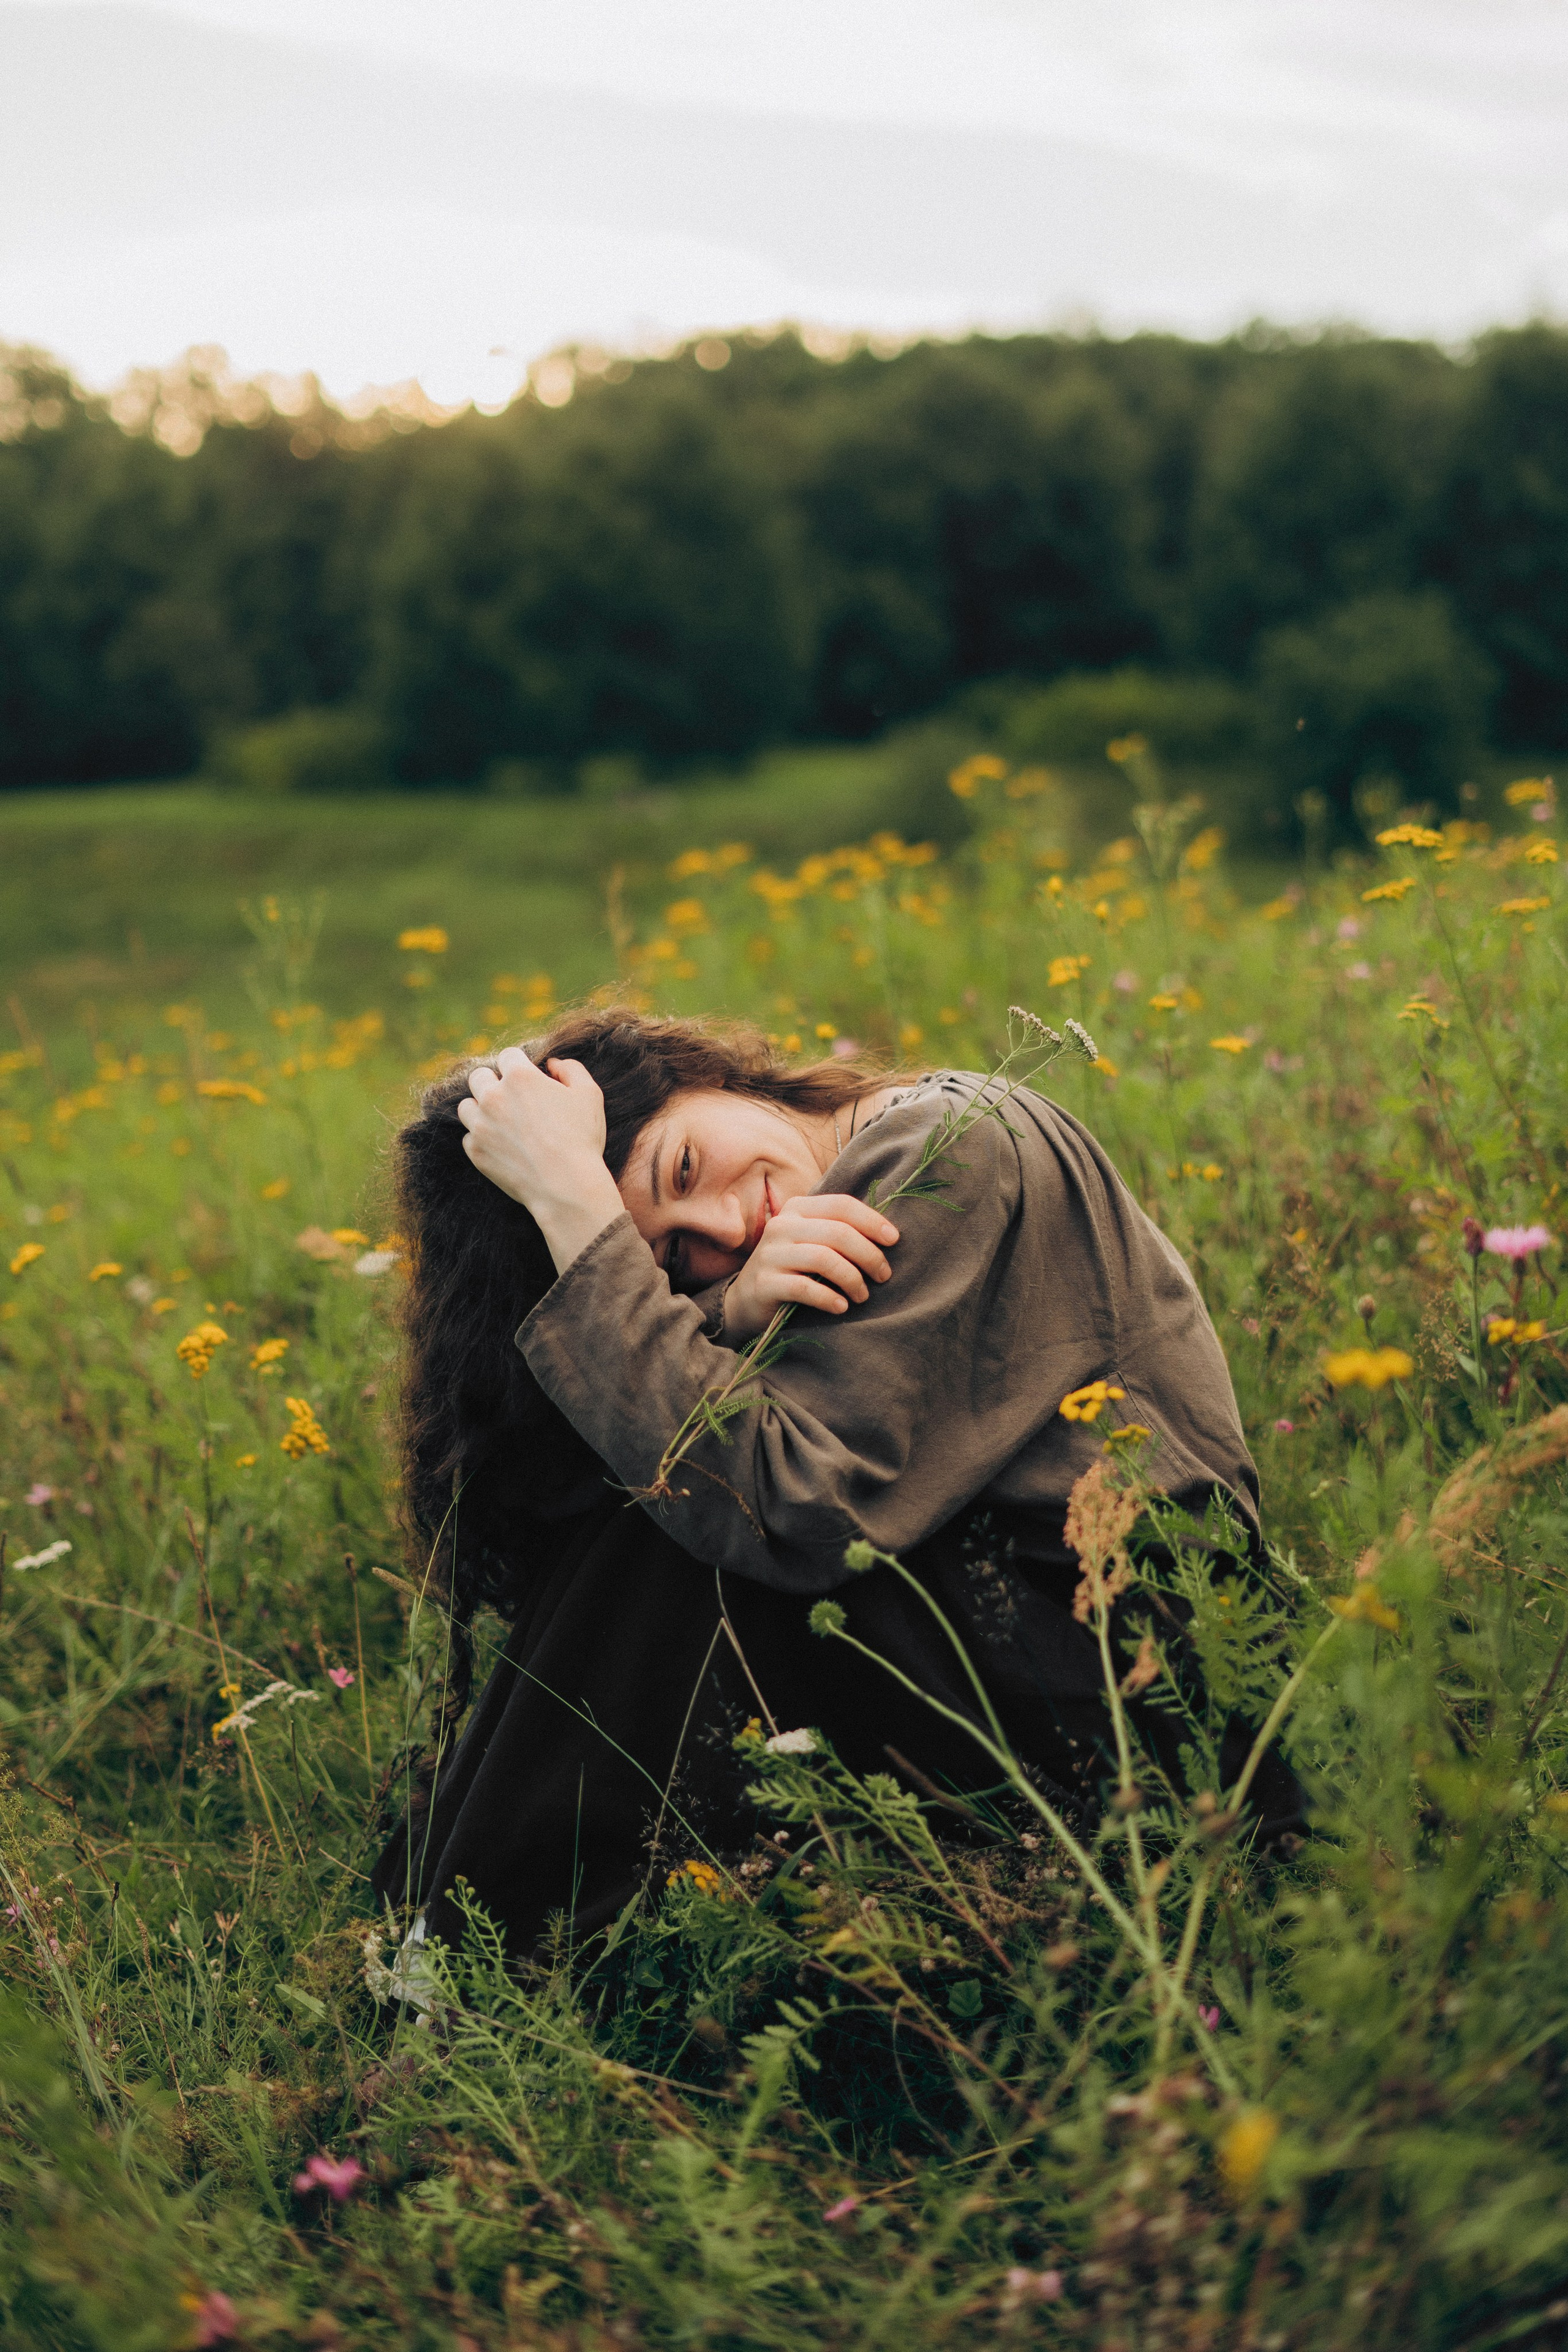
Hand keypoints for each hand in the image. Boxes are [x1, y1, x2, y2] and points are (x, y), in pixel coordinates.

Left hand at [457, 1049, 623, 1272]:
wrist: (566, 1186)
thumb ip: (571, 1070)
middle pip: (478, 1076)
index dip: (520, 1065)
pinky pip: (469, 1137)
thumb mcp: (589, 1095)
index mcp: (520, 1077)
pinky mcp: (476, 1151)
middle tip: (510, 1098)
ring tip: (500, 1121)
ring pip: (466, 1106)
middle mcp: (493, 1097)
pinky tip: (501, 1145)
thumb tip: (553, 1064)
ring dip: (480, 1109)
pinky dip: (481, 1138)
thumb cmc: (581, 1139)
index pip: (507, 1055)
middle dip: (493, 1082)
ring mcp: (480, 1125)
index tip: (527, 1078)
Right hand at [720, 1193, 899, 1343]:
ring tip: (863, 1295)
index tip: (894, 1240)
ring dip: (852, 1279)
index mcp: (797, 1208)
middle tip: (883, 1275)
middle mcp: (781, 1225)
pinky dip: (829, 1298)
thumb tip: (888, 1235)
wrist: (747, 1300)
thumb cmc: (793, 1269)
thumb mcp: (813, 1242)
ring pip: (824, 1259)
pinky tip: (842, 1307)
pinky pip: (804, 1288)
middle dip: (868, 1255)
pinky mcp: (764, 1283)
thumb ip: (839, 1231)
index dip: (872, 1221)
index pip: (842, 1205)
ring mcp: (770, 1254)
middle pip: (838, 1233)